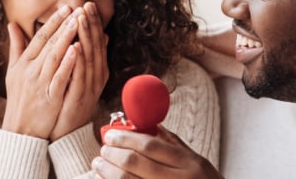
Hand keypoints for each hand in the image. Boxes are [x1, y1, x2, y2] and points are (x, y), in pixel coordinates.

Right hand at [2, 5, 79, 138]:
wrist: (21, 129)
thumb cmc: (19, 99)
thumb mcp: (13, 71)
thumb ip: (16, 47)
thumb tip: (12, 24)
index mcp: (23, 63)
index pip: (39, 38)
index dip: (52, 22)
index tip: (64, 8)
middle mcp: (30, 71)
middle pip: (48, 44)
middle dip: (63, 25)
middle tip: (75, 9)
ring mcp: (40, 84)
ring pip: (54, 57)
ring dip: (66, 39)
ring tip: (77, 23)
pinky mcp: (50, 97)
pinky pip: (60, 77)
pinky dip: (68, 63)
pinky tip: (77, 50)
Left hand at [50, 2, 109, 139]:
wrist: (66, 132)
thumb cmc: (69, 102)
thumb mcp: (78, 76)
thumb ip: (85, 56)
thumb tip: (100, 36)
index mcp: (95, 70)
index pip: (96, 42)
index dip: (93, 23)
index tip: (87, 5)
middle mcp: (95, 76)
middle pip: (95, 46)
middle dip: (91, 24)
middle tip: (86, 5)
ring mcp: (89, 87)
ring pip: (90, 57)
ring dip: (86, 37)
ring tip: (82, 18)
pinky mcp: (80, 97)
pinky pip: (80, 76)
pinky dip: (79, 61)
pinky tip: (76, 46)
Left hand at [92, 126, 222, 177]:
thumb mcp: (197, 162)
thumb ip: (172, 144)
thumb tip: (147, 124)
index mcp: (189, 164)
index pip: (150, 146)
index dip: (125, 138)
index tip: (110, 134)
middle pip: (135, 164)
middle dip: (113, 154)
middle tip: (103, 149)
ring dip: (107, 172)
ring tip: (99, 164)